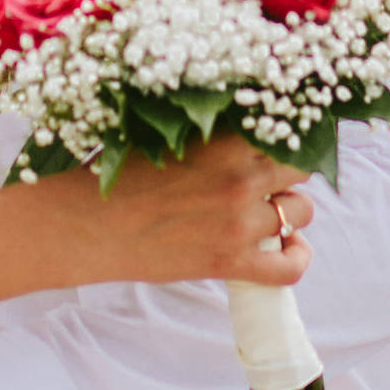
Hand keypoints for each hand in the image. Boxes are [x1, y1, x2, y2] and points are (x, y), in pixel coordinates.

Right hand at [50, 131, 314, 287]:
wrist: (88, 225)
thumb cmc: (118, 174)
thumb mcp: (167, 135)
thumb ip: (211, 131)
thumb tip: (245, 123)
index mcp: (223, 141)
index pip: (285, 130)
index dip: (286, 134)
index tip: (279, 140)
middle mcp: (239, 179)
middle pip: (299, 169)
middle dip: (288, 171)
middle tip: (268, 176)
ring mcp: (240, 224)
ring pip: (301, 212)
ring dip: (290, 210)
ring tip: (269, 210)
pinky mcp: (232, 263)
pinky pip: (290, 266)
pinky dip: (297, 257)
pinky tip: (290, 248)